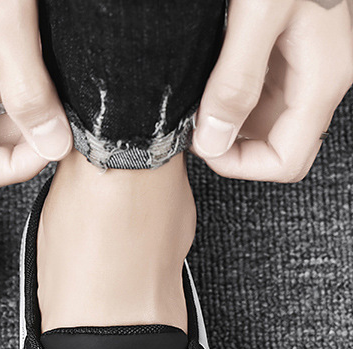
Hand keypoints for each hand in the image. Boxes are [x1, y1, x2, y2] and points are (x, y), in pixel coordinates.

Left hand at [193, 0, 352, 181]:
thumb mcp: (258, 16)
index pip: (286, 161)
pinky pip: (261, 92)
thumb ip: (235, 82)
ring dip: (229, 121)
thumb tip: (213, 142)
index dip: (240, 164)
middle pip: (278, 146)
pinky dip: (232, 96)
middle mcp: (320, 79)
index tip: (203, 143)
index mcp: (322, 80)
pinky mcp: (290, 49)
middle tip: (196, 124)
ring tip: (196, 98)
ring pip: (267, 121)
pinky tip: (207, 77)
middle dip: (233, 147)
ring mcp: (306, 65)